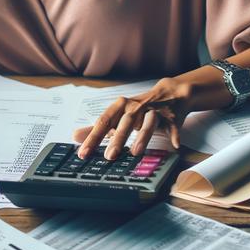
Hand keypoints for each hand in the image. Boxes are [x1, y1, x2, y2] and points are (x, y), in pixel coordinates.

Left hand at [74, 77, 193, 159]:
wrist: (169, 93)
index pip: (104, 122)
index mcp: (121, 107)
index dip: (93, 138)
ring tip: (136, 152)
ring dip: (143, 137)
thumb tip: (75, 136)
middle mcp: (137, 107)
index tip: (83, 154)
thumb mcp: (117, 116)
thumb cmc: (139, 108)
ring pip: (149, 123)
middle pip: (126, 122)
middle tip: (109, 156)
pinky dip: (174, 134)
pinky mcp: (172, 117)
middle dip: (118, 138)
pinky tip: (174, 145)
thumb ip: (98, 128)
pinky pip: (173, 126)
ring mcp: (155, 111)